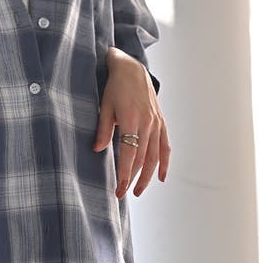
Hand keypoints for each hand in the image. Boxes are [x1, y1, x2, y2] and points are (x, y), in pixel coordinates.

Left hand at [93, 48, 170, 198]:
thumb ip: (103, 129)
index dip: (124, 174)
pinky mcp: (161, 121)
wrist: (132, 69)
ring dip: (147, 176)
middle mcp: (147, 124)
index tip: (118, 189)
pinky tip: (161, 177)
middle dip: (133, 179)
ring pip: (155, 156)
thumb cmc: (115, 87)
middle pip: (142, 159)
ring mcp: (156, 123)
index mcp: (131, 120)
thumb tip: (98, 150)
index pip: (128, 155)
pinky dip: (164, 162)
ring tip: (138, 190)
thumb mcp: (105, 106)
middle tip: (123, 194)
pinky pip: (165, 146)